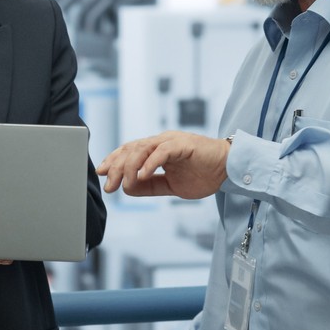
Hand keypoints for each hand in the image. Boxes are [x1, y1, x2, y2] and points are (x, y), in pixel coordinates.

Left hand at [97, 131, 228, 199]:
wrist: (228, 169)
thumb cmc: (203, 173)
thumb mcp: (170, 185)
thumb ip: (151, 186)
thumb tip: (128, 188)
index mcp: (157, 149)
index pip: (129, 151)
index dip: (113, 161)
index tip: (101, 174)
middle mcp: (161, 142)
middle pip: (131, 149)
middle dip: (116, 167)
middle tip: (108, 185)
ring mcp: (172, 141)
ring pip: (142, 148)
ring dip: (129, 166)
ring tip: (123, 183)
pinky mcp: (184, 145)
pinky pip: (162, 152)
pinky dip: (150, 164)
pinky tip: (141, 176)